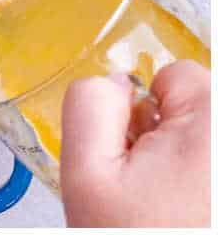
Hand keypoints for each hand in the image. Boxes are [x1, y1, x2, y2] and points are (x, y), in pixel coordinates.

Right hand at [61, 60, 209, 226]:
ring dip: (189, 168)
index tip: (139, 156)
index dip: (144, 113)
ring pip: (205, 146)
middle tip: (153, 191)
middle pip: (197, 110)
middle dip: (170, 140)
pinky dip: (201, 189)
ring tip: (175, 210)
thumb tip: (113, 84)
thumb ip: (89, 106)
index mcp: (212, 122)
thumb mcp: (87, 174)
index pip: (174, 74)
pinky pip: (209, 171)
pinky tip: (190, 217)